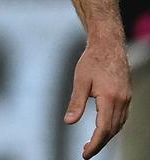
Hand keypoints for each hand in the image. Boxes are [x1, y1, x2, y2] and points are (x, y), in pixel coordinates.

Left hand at [63, 39, 130, 158]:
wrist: (108, 45)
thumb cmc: (92, 60)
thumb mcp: (80, 81)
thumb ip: (76, 103)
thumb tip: (68, 122)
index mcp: (110, 98)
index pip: (103, 129)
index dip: (95, 144)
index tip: (85, 154)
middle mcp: (122, 101)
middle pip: (112, 130)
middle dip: (100, 143)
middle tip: (86, 152)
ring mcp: (127, 99)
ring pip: (119, 125)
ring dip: (107, 136)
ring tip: (93, 144)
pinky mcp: (127, 96)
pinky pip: (122, 117)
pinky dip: (113, 126)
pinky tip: (103, 128)